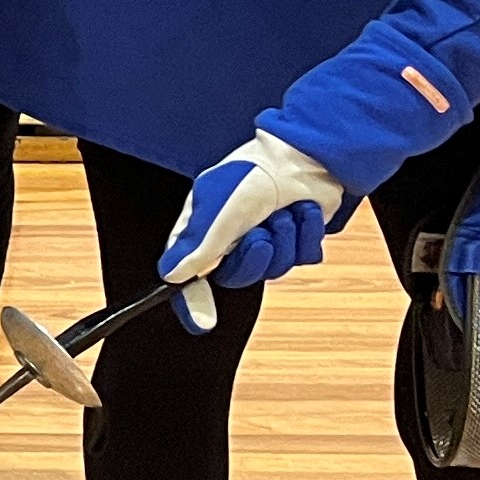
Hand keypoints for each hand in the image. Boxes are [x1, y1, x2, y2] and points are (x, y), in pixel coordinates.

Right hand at [157, 131, 352, 331]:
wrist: (306, 157)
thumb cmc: (254, 173)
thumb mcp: (219, 209)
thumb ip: (198, 247)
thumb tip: (172, 277)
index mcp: (203, 231)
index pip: (189, 275)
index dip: (193, 301)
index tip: (202, 323)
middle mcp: (232, 239)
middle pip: (238, 277)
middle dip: (254, 258)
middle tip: (260, 234)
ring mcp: (267, 240)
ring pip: (275, 270)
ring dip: (284, 240)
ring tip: (283, 212)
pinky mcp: (297, 240)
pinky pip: (303, 258)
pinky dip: (306, 235)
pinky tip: (302, 212)